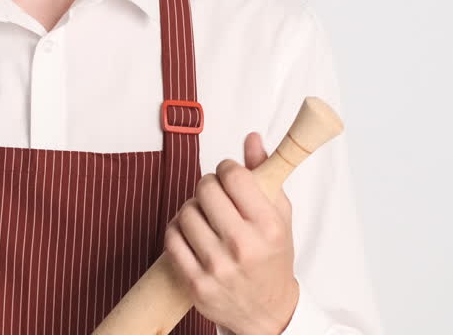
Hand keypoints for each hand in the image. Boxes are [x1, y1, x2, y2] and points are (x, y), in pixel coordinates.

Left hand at [163, 131, 299, 334]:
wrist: (267, 313)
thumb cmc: (273, 260)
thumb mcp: (280, 216)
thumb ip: (266, 173)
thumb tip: (251, 138)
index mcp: (268, 227)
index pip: (234, 175)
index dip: (227, 168)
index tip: (228, 174)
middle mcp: (243, 246)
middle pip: (206, 189)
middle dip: (208, 185)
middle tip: (214, 195)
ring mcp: (217, 267)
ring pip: (185, 212)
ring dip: (192, 208)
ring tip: (204, 216)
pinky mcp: (196, 283)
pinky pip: (171, 239)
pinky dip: (177, 230)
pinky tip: (190, 232)